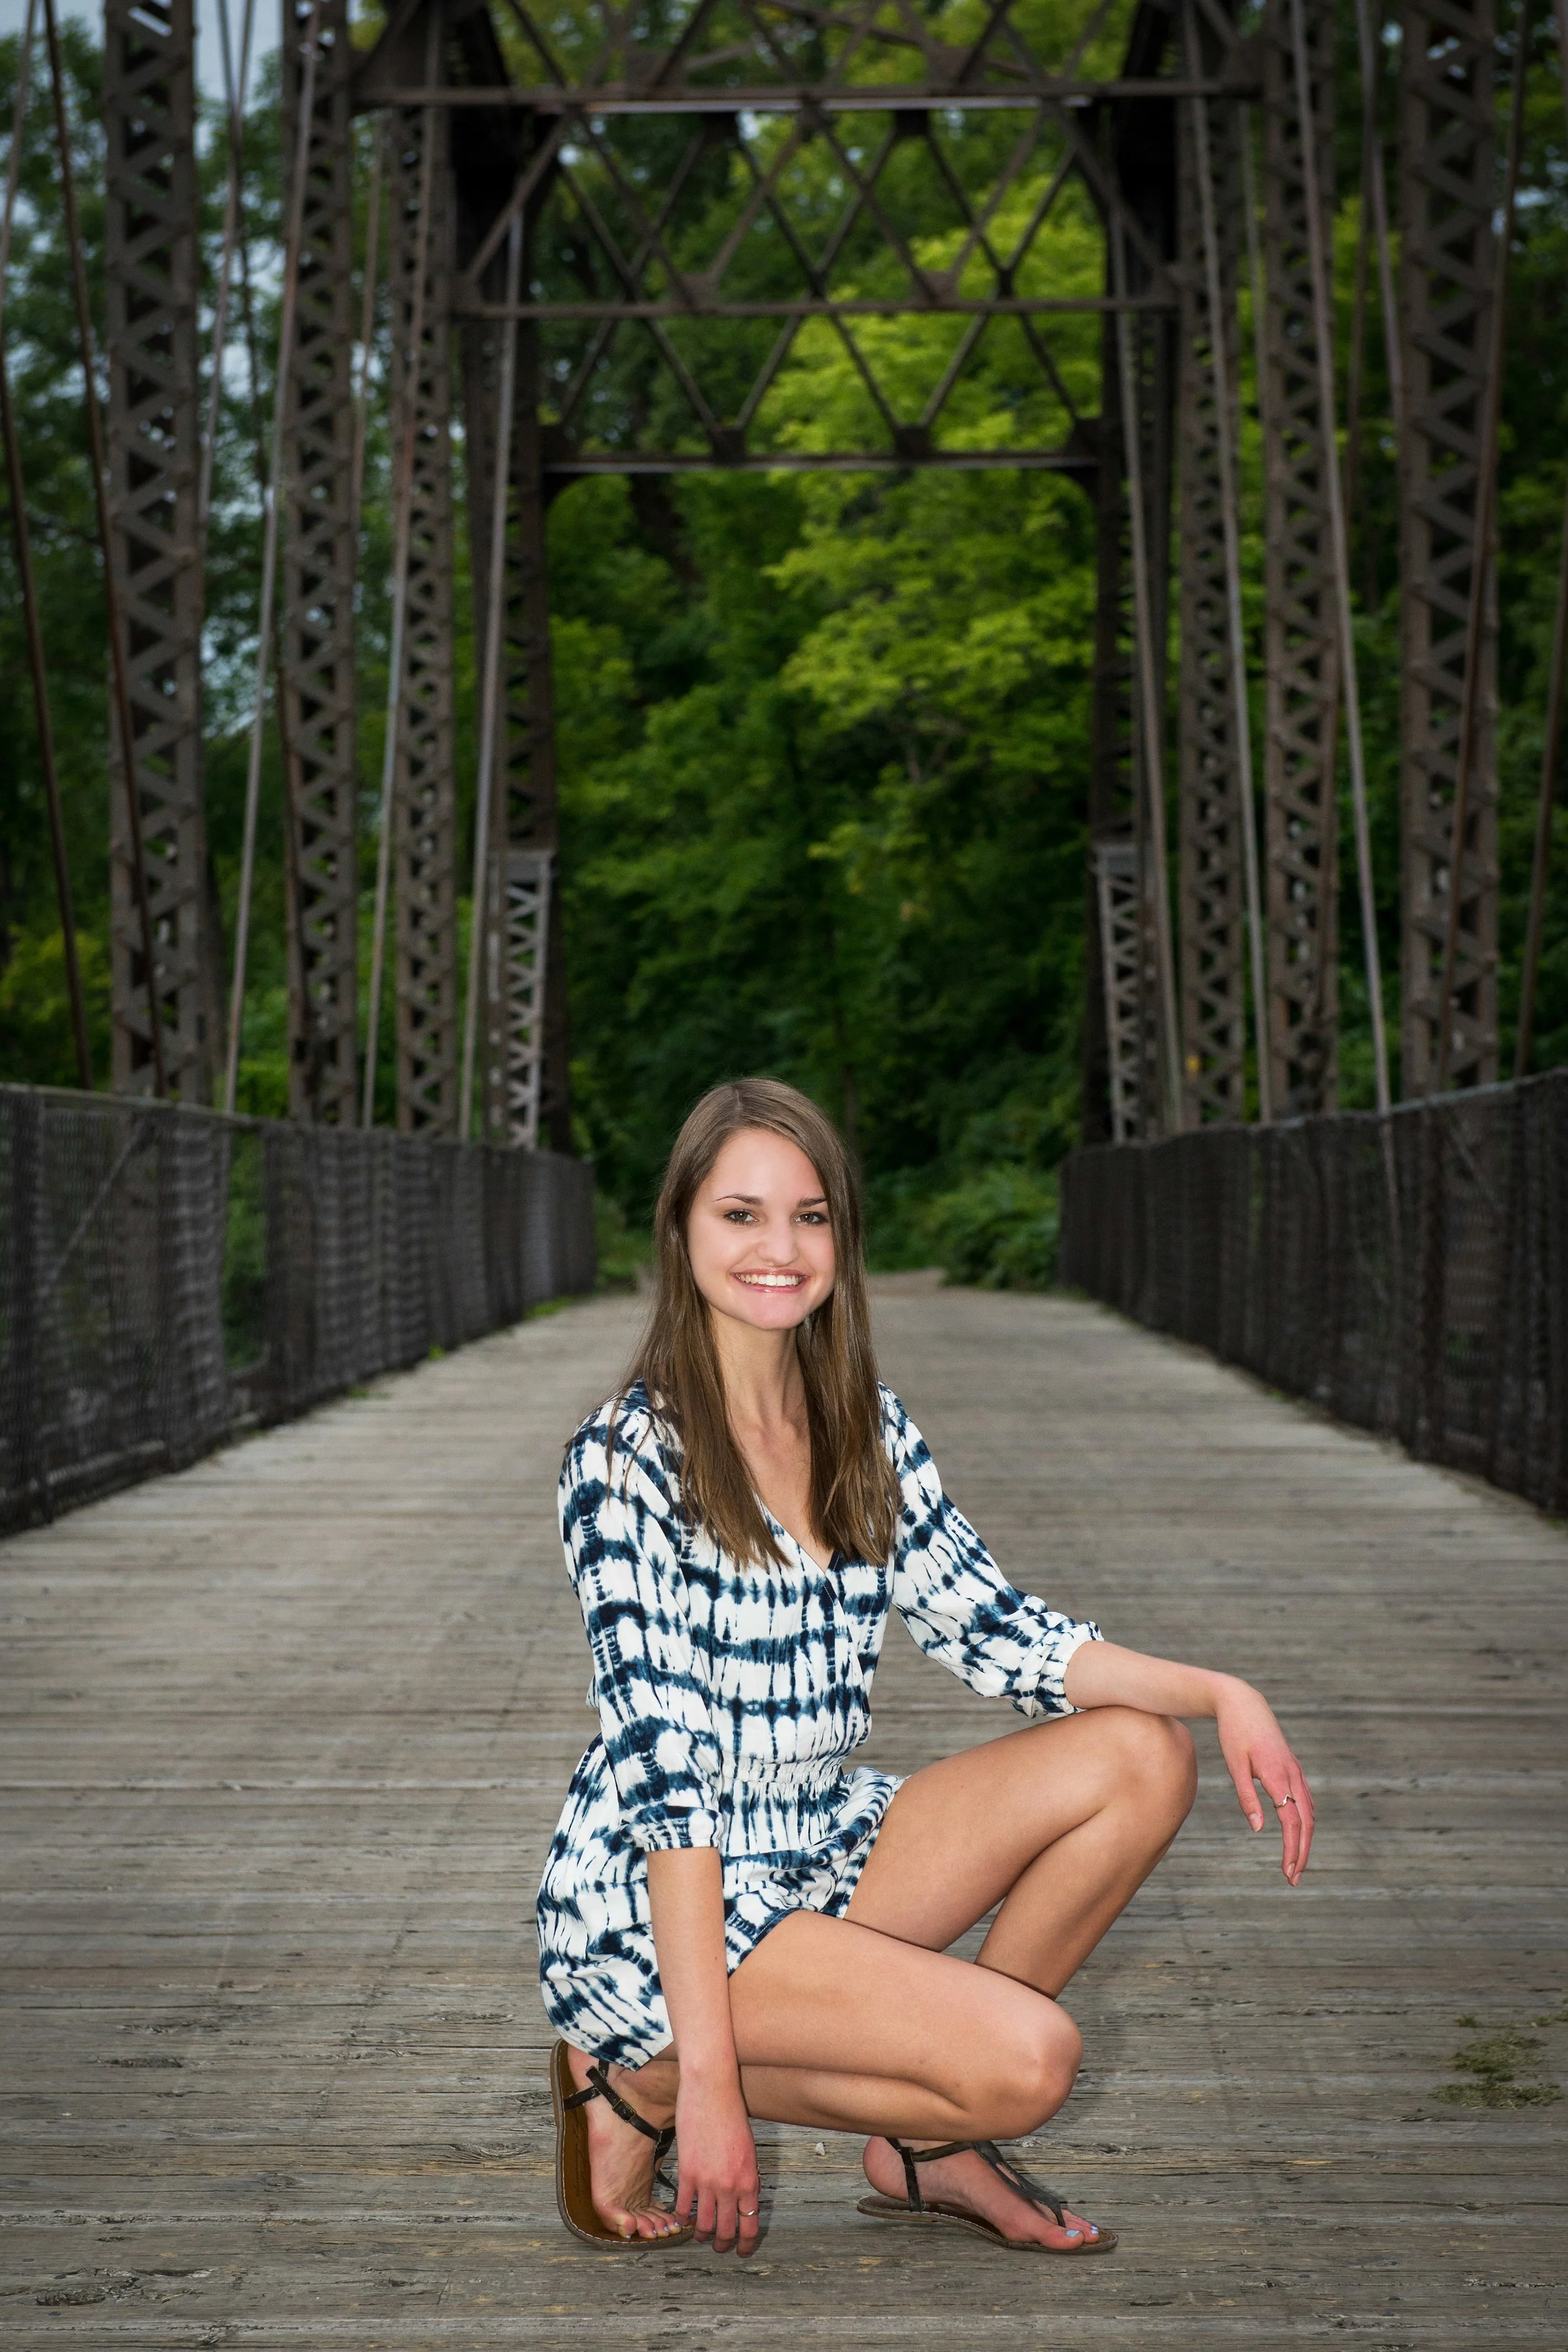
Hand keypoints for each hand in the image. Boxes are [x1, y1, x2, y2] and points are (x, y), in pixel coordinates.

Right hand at [674, 2070, 760, 2255]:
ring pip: (704, 2224)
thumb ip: (747, 2176)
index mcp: (749, 2180)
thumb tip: (745, 2197)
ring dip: (703, 2236)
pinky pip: (683, 2206)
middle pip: (726, 2230)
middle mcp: (729, 2186)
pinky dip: (682, 2218)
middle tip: (721, 2248)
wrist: (711, 2091)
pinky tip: (682, 2221)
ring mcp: (706, 2181)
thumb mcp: (749, 2149)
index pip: (750, 2224)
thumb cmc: (732, 2115)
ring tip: (702, 2238)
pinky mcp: (686, 2173)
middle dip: (724, 2245)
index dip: (746, 2243)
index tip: (743, 2250)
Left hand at [1213, 1677, 1314, 1884]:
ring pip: (1309, 1812)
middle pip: (1306, 1821)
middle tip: (1293, 1879)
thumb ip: (1246, 1797)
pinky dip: (1304, 1822)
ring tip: (1296, 1864)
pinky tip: (1298, 1836)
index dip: (1292, 1848)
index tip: (1287, 1871)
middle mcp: (1293, 1774)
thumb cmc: (1234, 1734)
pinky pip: (1305, 1801)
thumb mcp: (1235, 1765)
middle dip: (1302, 1852)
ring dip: (1305, 1840)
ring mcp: (1296, 1770)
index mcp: (1278, 1774)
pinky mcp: (1293, 1768)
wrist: (1243, 1703)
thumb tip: (1258, 1829)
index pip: (1291, 1820)